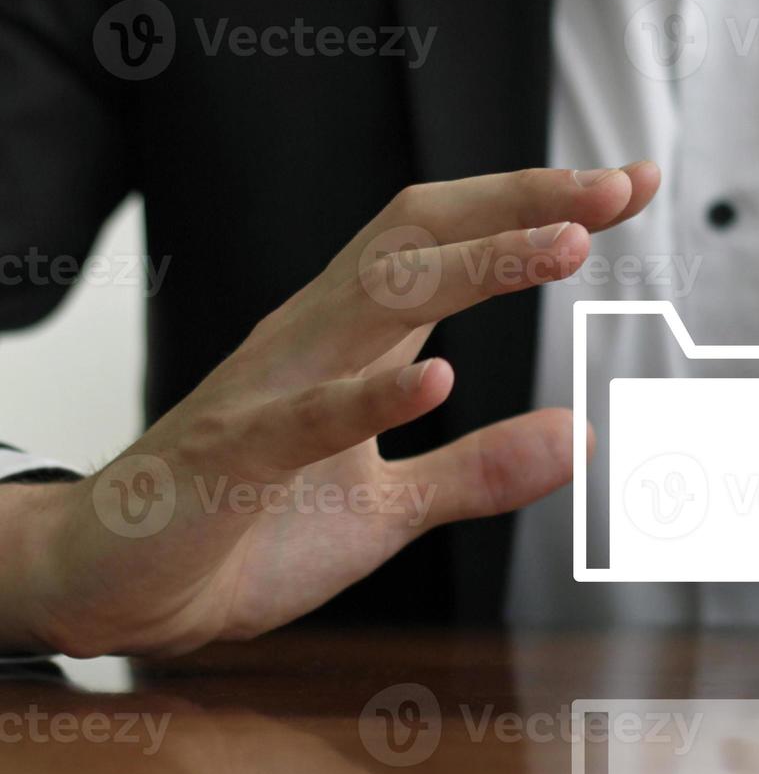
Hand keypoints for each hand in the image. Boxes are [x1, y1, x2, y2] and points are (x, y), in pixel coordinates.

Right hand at [5, 163, 659, 657]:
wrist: (117, 585)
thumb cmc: (246, 527)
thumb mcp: (390, 507)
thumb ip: (479, 470)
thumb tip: (578, 437)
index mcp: (352, 339)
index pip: (449, 242)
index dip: (534, 208)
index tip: (625, 188)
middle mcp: (314, 338)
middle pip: (420, 236)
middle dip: (520, 204)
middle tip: (612, 189)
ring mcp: (268, 389)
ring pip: (374, 298)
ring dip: (475, 266)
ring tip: (564, 246)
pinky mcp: (227, 457)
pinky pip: (302, 417)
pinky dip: (371, 398)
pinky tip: (439, 380)